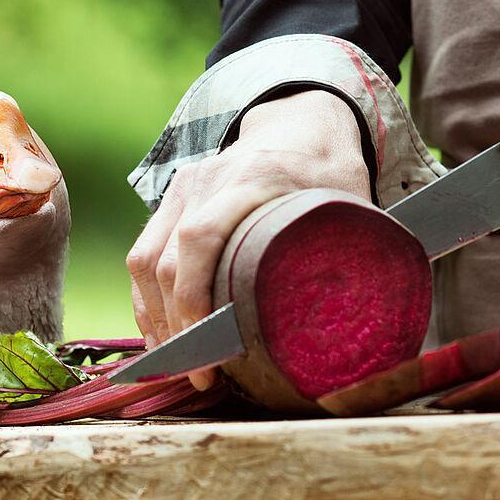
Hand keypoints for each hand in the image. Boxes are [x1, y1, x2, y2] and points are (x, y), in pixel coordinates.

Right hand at [126, 90, 369, 388]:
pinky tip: (162, 335)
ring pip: (146, 261)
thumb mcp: (351, 204)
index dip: (195, 298)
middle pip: (167, 259)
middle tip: (201, 375)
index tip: (210, 350)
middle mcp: (206, 180)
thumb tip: (356, 320)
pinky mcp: (170, 201)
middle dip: (178, 326)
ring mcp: (182, 189)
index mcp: (252, 179)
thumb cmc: (329, 173)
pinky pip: (142, 255)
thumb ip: (349, 253)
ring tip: (180, 364)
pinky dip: (147, 301)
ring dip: (157, 319)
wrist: (299, 123)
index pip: (201, 238)